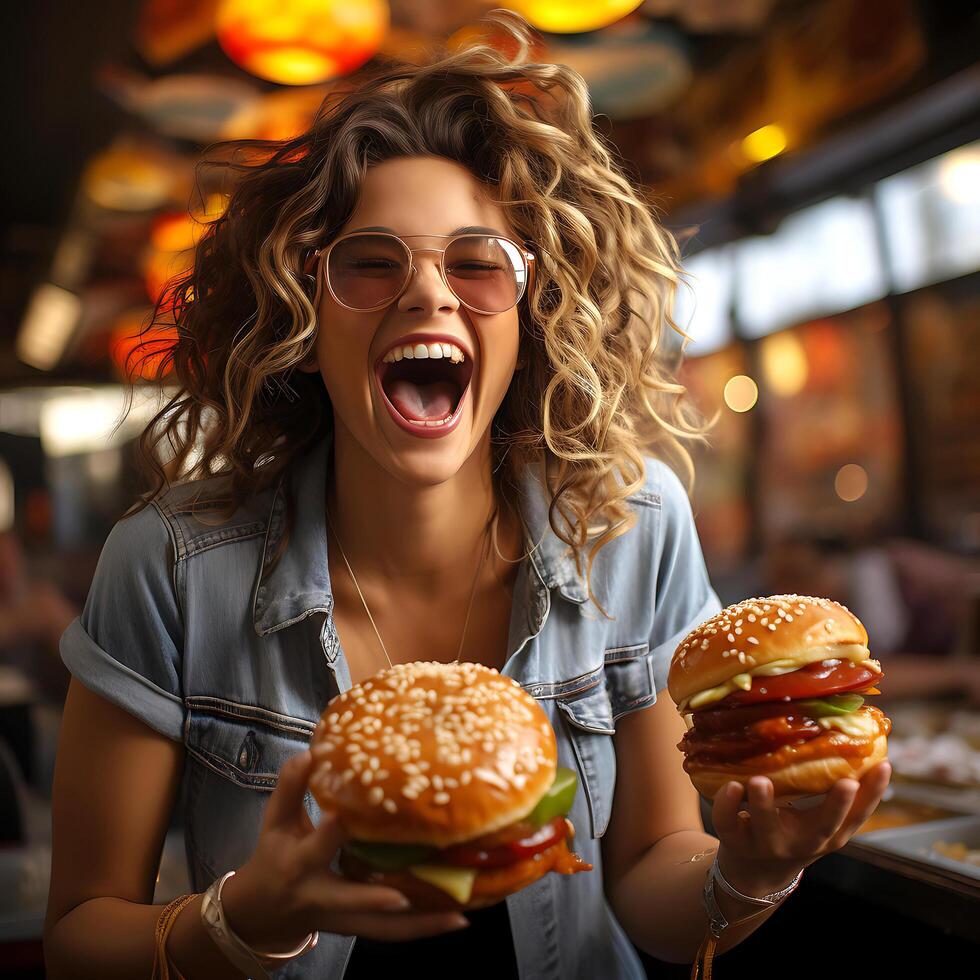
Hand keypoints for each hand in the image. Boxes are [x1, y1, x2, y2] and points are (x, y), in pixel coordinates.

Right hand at [222, 750, 470, 949]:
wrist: (262, 913)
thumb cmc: (273, 856)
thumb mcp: (275, 821)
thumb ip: (291, 787)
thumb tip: (310, 752)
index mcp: (298, 865)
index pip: (314, 849)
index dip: (328, 834)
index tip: (343, 816)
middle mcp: (320, 897)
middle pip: (349, 902)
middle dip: (373, 901)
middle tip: (403, 896)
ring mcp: (342, 920)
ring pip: (381, 930)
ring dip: (418, 925)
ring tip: (457, 916)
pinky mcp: (358, 929)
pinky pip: (393, 933)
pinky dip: (424, 927)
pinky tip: (456, 919)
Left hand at [709, 761, 891, 895]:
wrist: (755, 871)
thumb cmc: (794, 830)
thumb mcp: (819, 818)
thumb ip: (830, 788)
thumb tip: (857, 737)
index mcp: (828, 834)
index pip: (858, 815)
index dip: (873, 793)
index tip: (884, 766)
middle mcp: (803, 841)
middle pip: (823, 826)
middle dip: (837, 804)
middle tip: (845, 781)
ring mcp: (768, 844)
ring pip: (768, 826)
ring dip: (765, 804)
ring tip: (760, 781)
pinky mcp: (736, 842)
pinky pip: (728, 824)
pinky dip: (727, 806)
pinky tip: (730, 785)